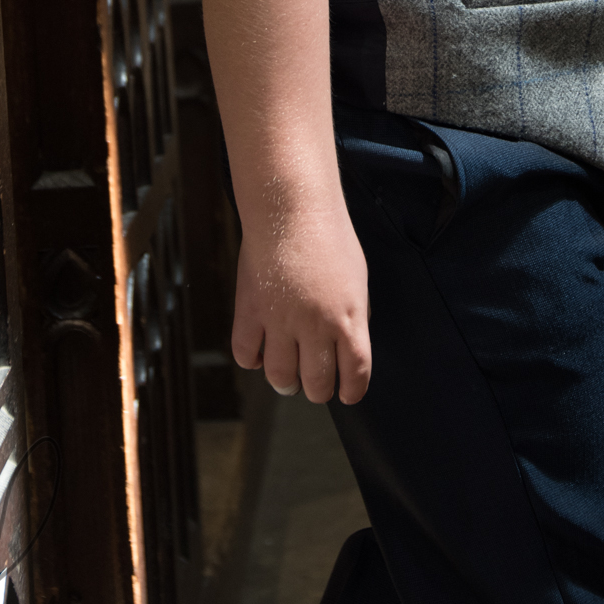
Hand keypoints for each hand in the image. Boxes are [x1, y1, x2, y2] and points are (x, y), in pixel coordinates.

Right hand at [232, 199, 371, 405]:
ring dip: (285, 382)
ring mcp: (280, 321)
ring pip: (280, 377)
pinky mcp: (250, 311)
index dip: (351, 391)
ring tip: (287, 378)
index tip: (346, 393)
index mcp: (348, 318)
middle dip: (317, 389)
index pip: (355, 373)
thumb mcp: (357, 279)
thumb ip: (353, 316)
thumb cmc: (329, 236)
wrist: (292, 209)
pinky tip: (259, 353)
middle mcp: (315, 326)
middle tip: (313, 383)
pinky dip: (252, 360)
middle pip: (316, 383)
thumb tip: (347, 346)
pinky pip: (246, 355)